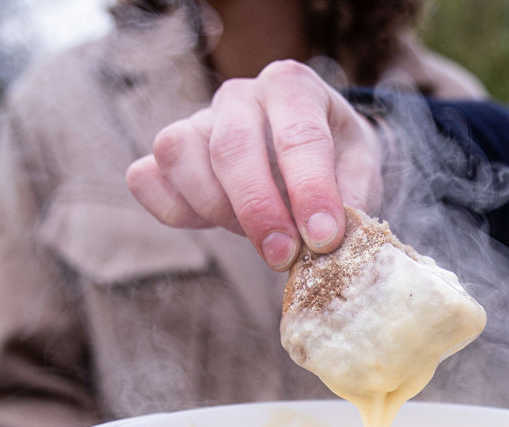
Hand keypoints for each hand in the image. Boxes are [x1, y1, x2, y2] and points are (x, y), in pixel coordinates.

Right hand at [126, 60, 383, 270]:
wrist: (317, 154)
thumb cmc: (339, 163)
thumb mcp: (361, 171)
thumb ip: (353, 198)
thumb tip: (336, 239)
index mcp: (293, 87)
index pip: (298, 135)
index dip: (311, 191)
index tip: (324, 238)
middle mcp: (240, 96)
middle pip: (232, 146)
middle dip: (258, 210)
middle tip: (284, 257)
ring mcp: (199, 121)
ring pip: (179, 154)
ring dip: (216, 209)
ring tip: (257, 238)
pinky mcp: (173, 155)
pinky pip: (147, 178)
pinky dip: (171, 209)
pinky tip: (210, 227)